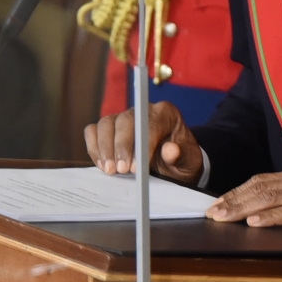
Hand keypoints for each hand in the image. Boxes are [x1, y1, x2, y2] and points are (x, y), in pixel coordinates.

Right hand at [84, 102, 204, 184]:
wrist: (173, 164)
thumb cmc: (181, 160)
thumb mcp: (188, 161)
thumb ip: (181, 155)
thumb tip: (171, 151)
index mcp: (166, 113)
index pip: (150, 124)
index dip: (143, 144)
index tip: (137, 167)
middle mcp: (142, 111)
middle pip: (125, 120)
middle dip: (121, 147)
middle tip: (121, 170)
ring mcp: (123, 118)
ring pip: (106, 124)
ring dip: (105, 148)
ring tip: (110, 170)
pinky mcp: (109, 128)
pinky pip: (93, 131)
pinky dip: (94, 148)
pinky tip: (102, 165)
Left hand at [206, 168, 281, 239]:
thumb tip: (255, 212)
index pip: (260, 181)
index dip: (236, 192)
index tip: (216, 204)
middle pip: (260, 187)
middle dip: (233, 200)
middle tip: (212, 213)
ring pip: (271, 198)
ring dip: (244, 209)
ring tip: (225, 218)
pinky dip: (271, 217)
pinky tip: (255, 222)